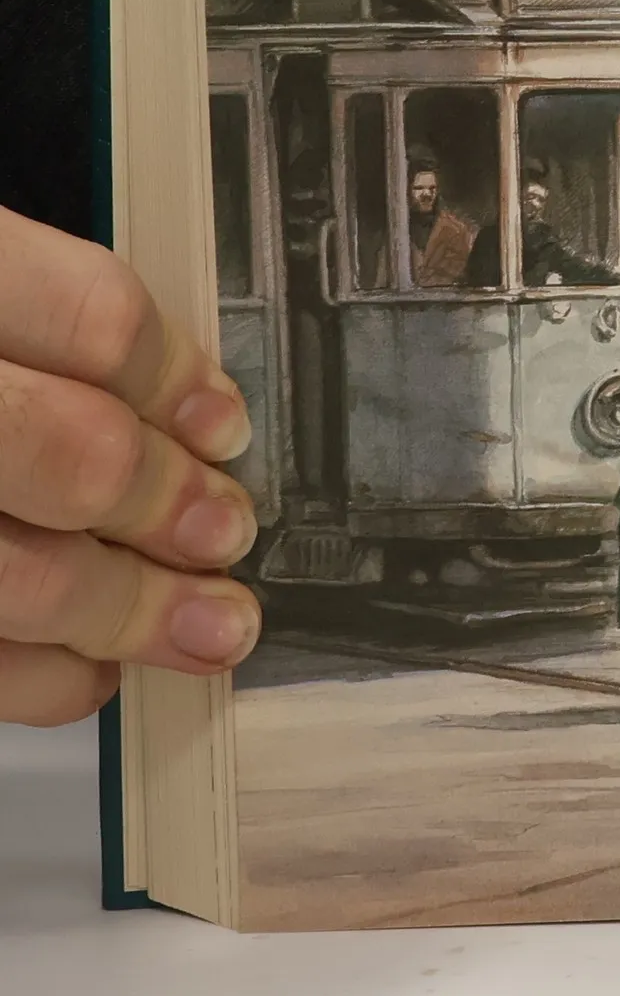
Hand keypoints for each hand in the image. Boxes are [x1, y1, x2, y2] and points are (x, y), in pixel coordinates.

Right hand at [0, 208, 260, 724]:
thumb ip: (24, 323)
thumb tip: (175, 410)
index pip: (90, 317)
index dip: (177, 379)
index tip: (219, 422)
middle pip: (69, 457)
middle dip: (169, 507)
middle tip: (223, 529)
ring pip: (21, 578)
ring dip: (134, 613)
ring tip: (207, 622)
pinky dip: (42, 678)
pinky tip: (87, 669)